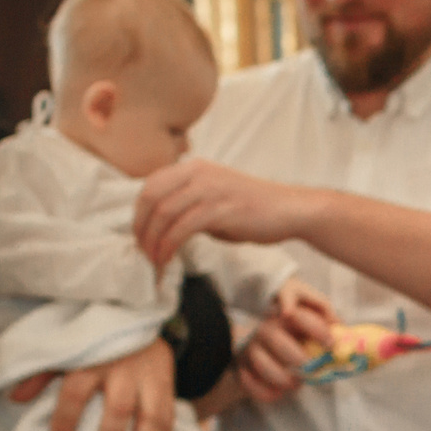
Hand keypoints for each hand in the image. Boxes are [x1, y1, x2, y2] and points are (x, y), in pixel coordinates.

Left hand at [10, 339, 176, 430]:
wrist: (135, 319)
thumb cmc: (94, 343)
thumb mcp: (65, 351)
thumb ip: (41, 374)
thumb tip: (15, 398)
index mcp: (93, 360)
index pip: (77, 391)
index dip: (66, 419)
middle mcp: (124, 369)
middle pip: (119, 408)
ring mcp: (150, 377)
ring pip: (153, 416)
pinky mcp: (168, 384)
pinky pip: (170, 417)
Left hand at [134, 159, 321, 266]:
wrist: (291, 210)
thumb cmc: (256, 209)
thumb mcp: (216, 198)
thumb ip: (190, 205)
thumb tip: (165, 227)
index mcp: (193, 168)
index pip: (150, 186)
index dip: (138, 214)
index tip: (140, 238)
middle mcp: (197, 172)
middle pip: (151, 198)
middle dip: (141, 229)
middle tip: (142, 253)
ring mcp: (209, 189)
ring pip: (163, 214)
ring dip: (152, 242)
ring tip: (154, 262)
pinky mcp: (219, 209)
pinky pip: (182, 229)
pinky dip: (169, 247)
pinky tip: (168, 261)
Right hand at [233, 280, 337, 404]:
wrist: (262, 345)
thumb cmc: (296, 335)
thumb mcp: (312, 326)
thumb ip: (328, 330)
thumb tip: (349, 341)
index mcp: (286, 317)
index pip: (299, 316)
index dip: (316, 329)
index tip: (330, 344)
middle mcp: (266, 329)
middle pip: (276, 338)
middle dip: (296, 357)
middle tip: (310, 369)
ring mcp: (252, 348)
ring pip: (260, 362)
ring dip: (280, 377)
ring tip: (295, 384)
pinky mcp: (242, 366)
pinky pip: (248, 381)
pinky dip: (264, 392)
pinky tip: (278, 394)